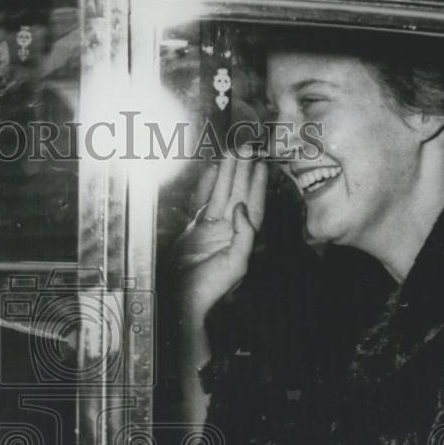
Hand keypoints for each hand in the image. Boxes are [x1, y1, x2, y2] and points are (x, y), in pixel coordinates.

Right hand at [174, 151, 267, 320]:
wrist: (183, 298)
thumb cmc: (211, 287)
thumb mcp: (236, 263)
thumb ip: (244, 235)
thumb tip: (242, 208)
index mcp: (243, 238)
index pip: (255, 205)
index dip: (258, 184)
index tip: (260, 163)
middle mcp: (230, 230)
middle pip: (240, 194)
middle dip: (243, 171)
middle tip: (247, 147)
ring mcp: (213, 229)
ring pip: (222, 194)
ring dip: (227, 173)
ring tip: (232, 152)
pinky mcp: (197, 230)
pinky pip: (205, 202)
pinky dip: (208, 186)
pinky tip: (212, 172)